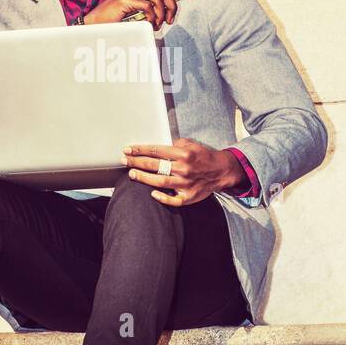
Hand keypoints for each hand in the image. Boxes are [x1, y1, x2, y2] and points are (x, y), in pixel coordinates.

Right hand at [84, 0, 193, 31]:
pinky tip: (150, 24)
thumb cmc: (116, 20)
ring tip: (158, 25)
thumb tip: (170, 10)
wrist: (95, 23)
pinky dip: (152, 17)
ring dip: (162, 14)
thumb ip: (150, 7)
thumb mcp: (136, 11)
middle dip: (172, 5)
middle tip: (171, 20)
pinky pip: (147, 7)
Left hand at [121, 139, 247, 206]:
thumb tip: (158, 148)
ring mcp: (186, 184)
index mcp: (183, 154)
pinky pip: (173, 200)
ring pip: (160, 182)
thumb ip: (174, 145)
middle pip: (155, 165)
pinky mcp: (189, 197)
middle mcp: (184, 169)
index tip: (128, 150)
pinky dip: (162, 198)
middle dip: (137, 162)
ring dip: (144, 178)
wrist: (221, 171)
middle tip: (124, 160)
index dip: (140, 150)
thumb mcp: (191, 145)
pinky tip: (152, 194)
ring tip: (132, 174)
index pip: (156, 150)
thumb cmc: (203, 157)